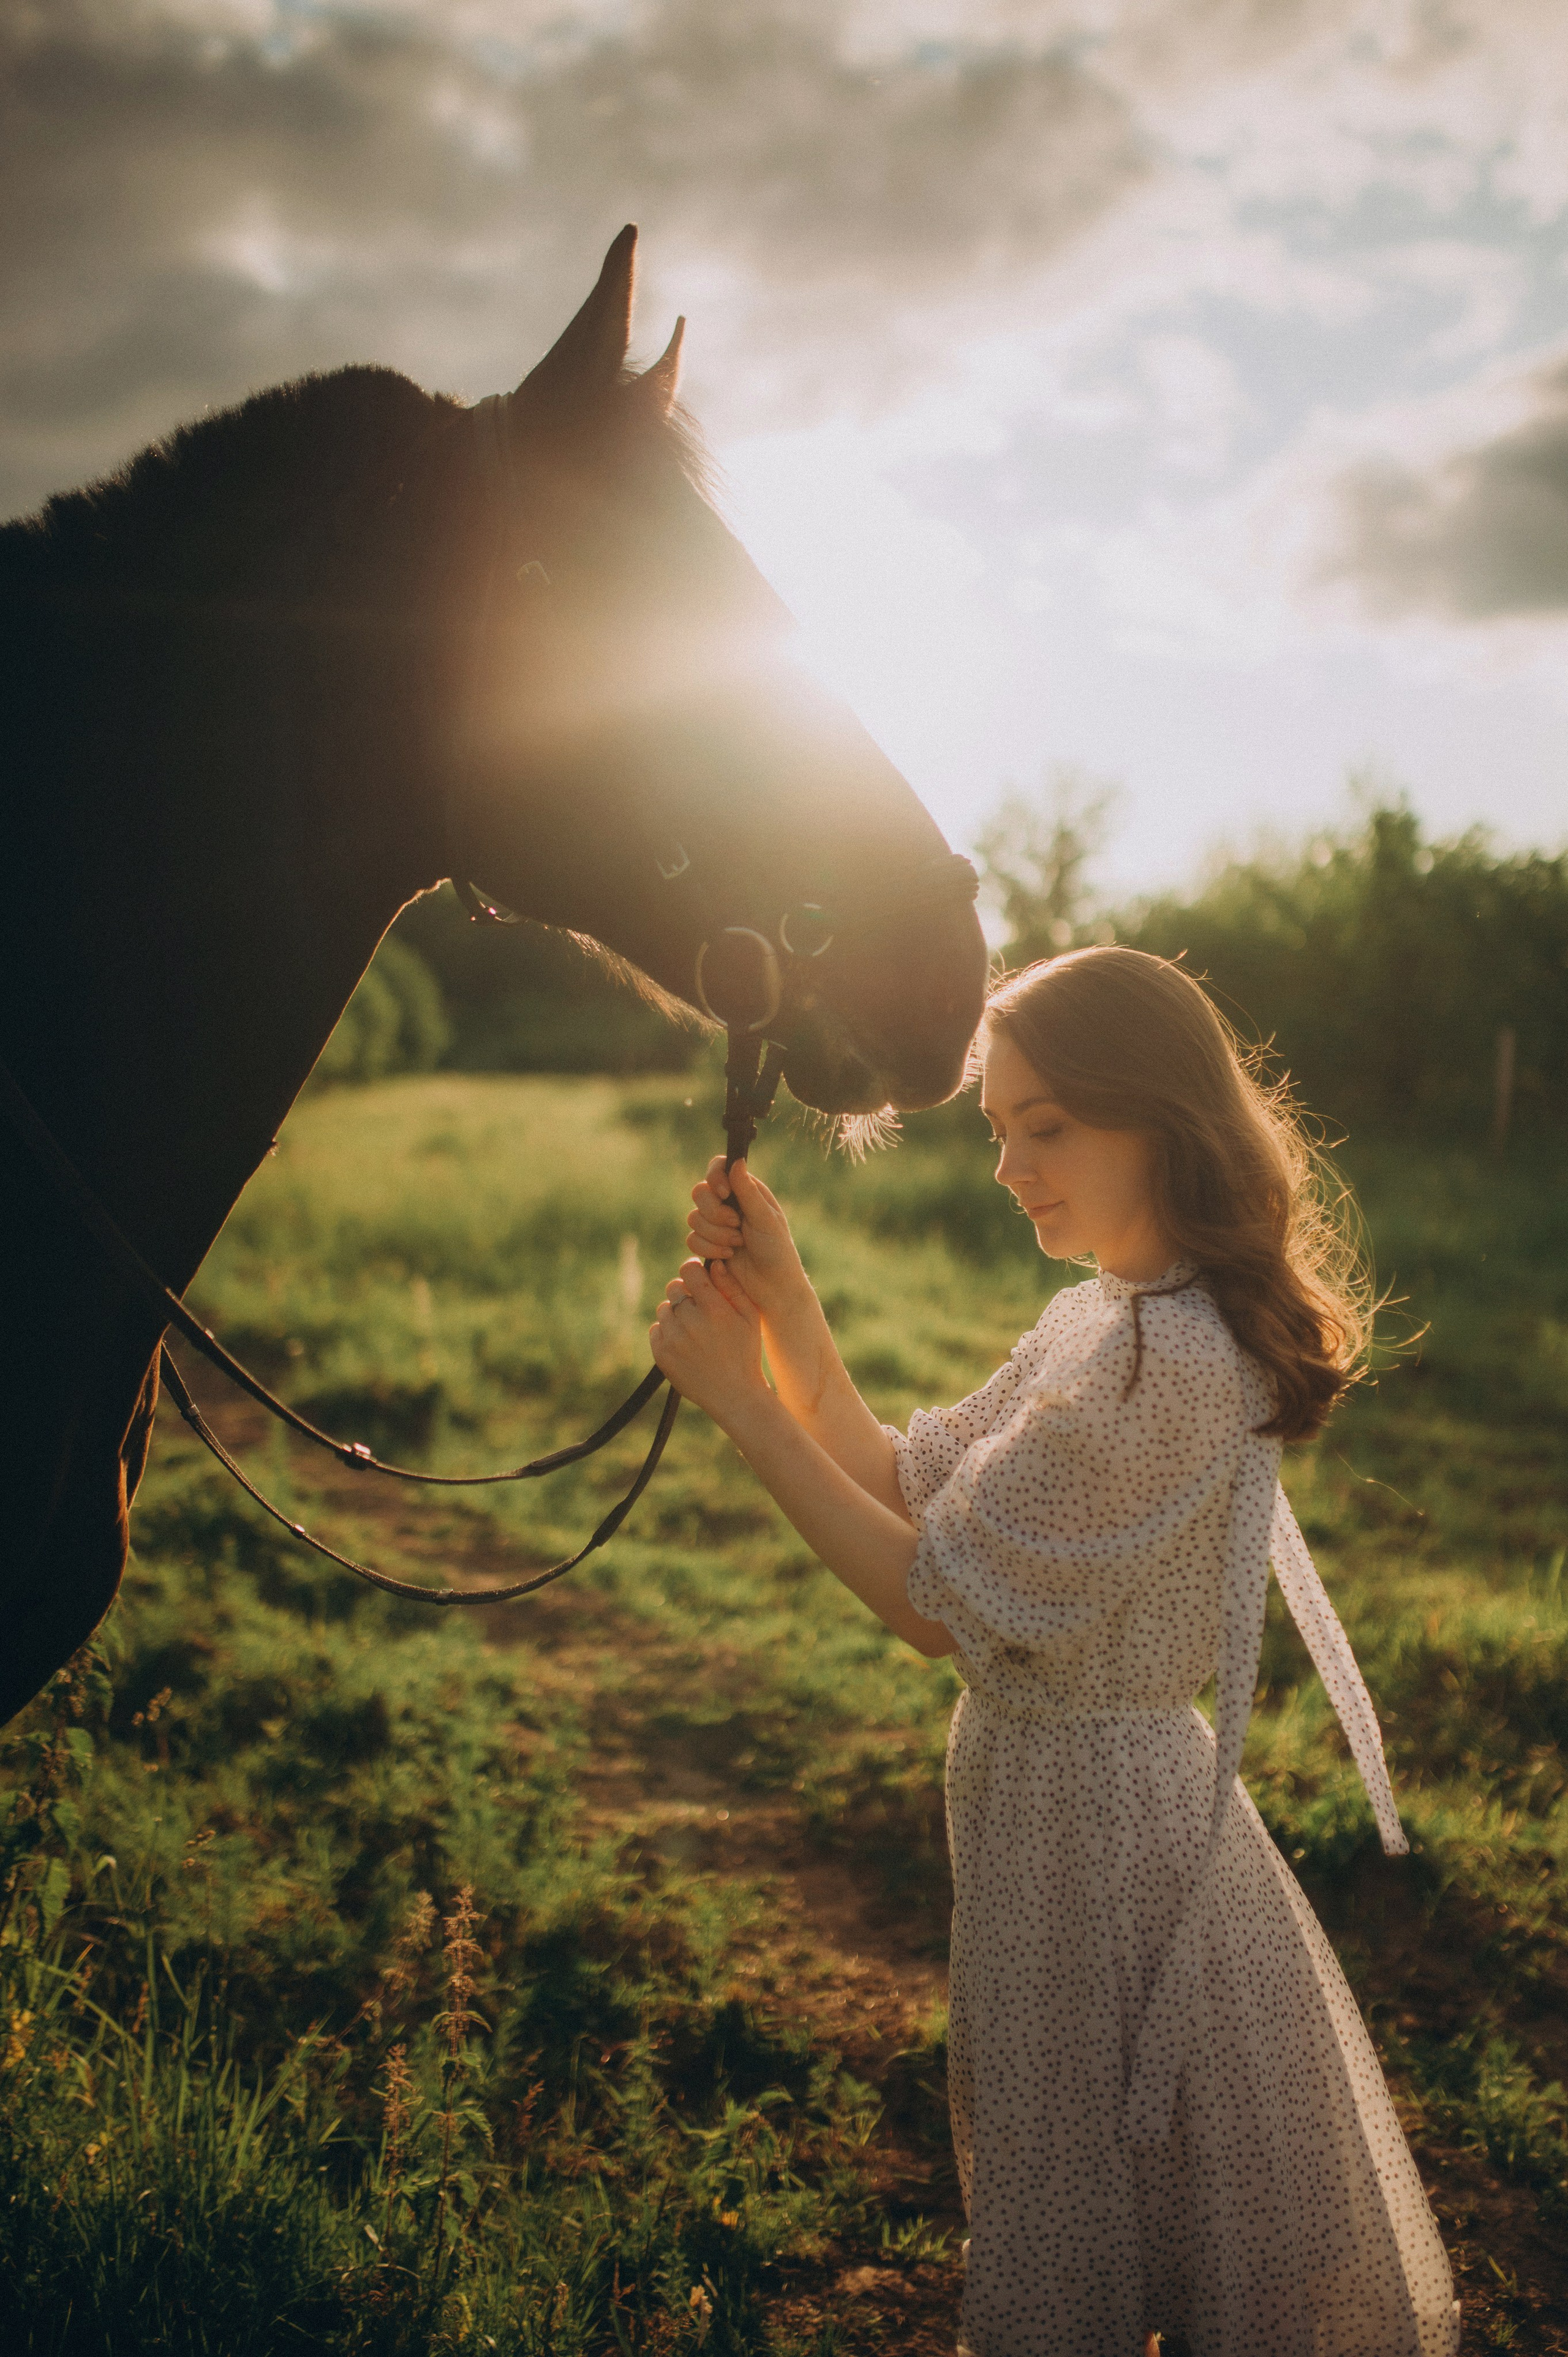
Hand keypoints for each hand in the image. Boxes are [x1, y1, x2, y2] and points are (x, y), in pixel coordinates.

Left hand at [650, 1256, 768, 1426]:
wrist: (734, 1395)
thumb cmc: (746, 1353)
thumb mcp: (750, 1317)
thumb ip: (732, 1287)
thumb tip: (713, 1263)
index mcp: (714, 1309)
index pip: (689, 1270)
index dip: (693, 1270)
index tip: (699, 1278)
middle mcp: (691, 1322)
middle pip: (674, 1288)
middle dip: (685, 1293)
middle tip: (699, 1308)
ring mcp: (673, 1339)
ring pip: (664, 1309)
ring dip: (676, 1313)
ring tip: (694, 1330)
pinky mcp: (661, 1355)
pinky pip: (656, 1329)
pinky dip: (667, 1332)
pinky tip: (685, 1343)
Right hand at [686, 1159, 811, 1321]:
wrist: (773, 1288)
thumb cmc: (777, 1251)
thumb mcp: (766, 1219)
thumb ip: (748, 1191)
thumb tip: (736, 1160)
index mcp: (745, 1191)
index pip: (718, 1168)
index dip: (714, 1177)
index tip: (723, 1193)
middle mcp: (728, 1204)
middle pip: (700, 1193)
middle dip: (715, 1213)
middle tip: (736, 1225)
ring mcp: (715, 1225)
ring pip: (693, 1218)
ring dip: (715, 1234)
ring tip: (737, 1245)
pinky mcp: (707, 1245)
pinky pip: (692, 1240)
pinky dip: (708, 1249)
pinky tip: (727, 1257)